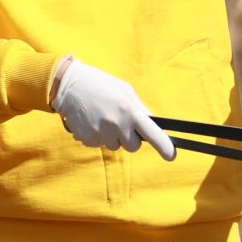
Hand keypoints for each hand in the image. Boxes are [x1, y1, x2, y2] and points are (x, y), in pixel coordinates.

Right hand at [52, 58, 175, 156]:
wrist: (70, 86)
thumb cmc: (102, 85)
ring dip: (112, 137)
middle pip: (133, 146)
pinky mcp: (88, 140)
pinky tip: (92, 121)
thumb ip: (140, 109)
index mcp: (129, 111)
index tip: (171, 156)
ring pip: (115, 147)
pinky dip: (98, 136)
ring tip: (102, 117)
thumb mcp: (125, 91)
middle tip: (119, 121)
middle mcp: (117, 125)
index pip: (152, 133)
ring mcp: (101, 134)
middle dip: (130, 138)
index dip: (164, 146)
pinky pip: (100, 145)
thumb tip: (154, 125)